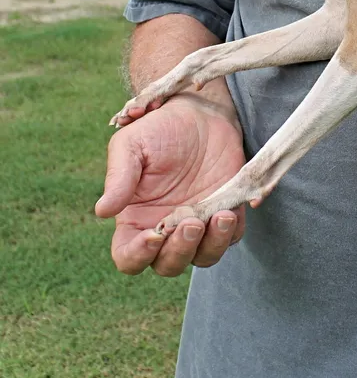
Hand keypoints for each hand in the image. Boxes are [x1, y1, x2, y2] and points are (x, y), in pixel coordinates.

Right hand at [95, 94, 245, 275]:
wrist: (201, 113)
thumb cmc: (159, 129)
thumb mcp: (131, 146)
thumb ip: (119, 177)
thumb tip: (102, 211)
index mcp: (136, 219)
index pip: (129, 256)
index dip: (138, 255)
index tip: (153, 235)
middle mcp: (167, 228)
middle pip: (168, 264)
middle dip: (179, 251)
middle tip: (190, 223)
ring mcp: (199, 223)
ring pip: (203, 257)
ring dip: (211, 245)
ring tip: (220, 217)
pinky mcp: (227, 212)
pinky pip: (232, 237)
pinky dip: (231, 233)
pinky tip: (230, 211)